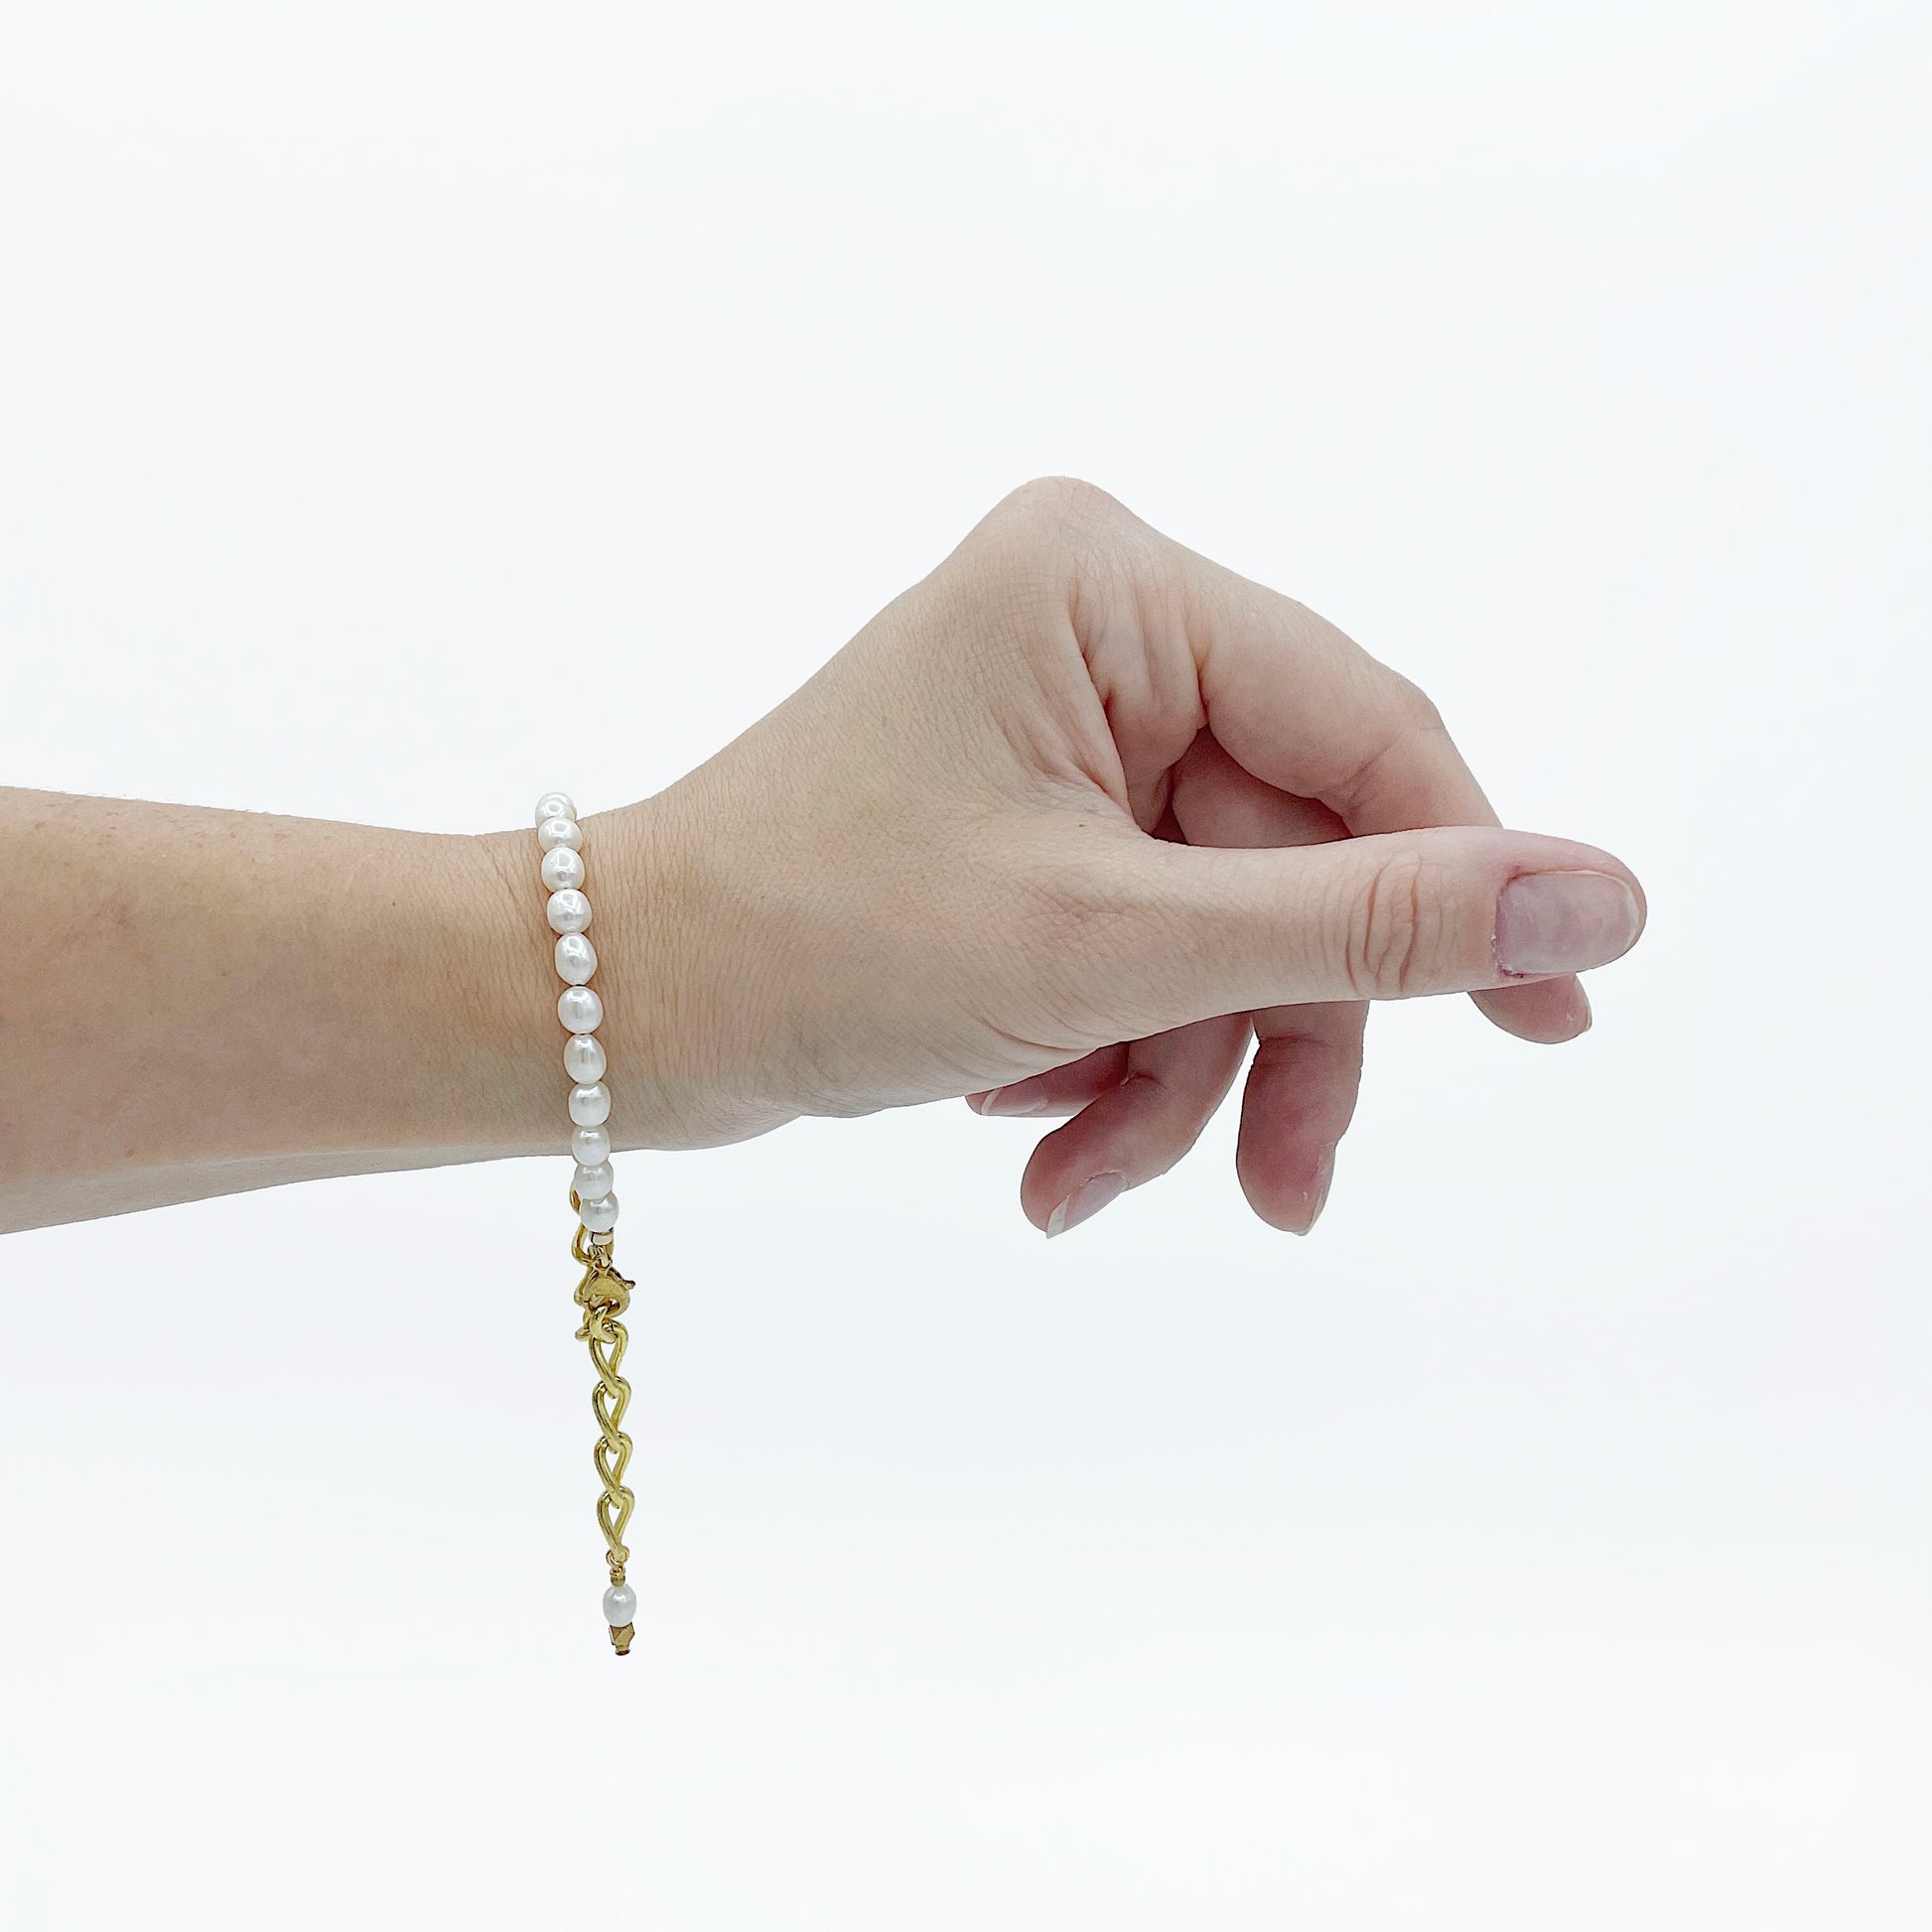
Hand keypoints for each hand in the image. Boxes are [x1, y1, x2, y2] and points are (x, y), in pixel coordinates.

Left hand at [605, 478, 1644, 1234]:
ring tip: (1085, 1181)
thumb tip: (1604, 900)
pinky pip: (1146, 949)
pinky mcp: (1034, 823)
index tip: (1558, 1029)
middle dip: (1270, 1037)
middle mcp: (1097, 633)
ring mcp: (1065, 734)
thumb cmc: (818, 944)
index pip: (1367, 733)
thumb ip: (1369, 927)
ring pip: (1223, 928)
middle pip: (1295, 856)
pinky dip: (1111, 1060)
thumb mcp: (1118, 944)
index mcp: (1112, 587)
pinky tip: (1028, 1137)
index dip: (1469, 886)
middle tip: (1281, 1193)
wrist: (616, 1015)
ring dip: (1178, 1075)